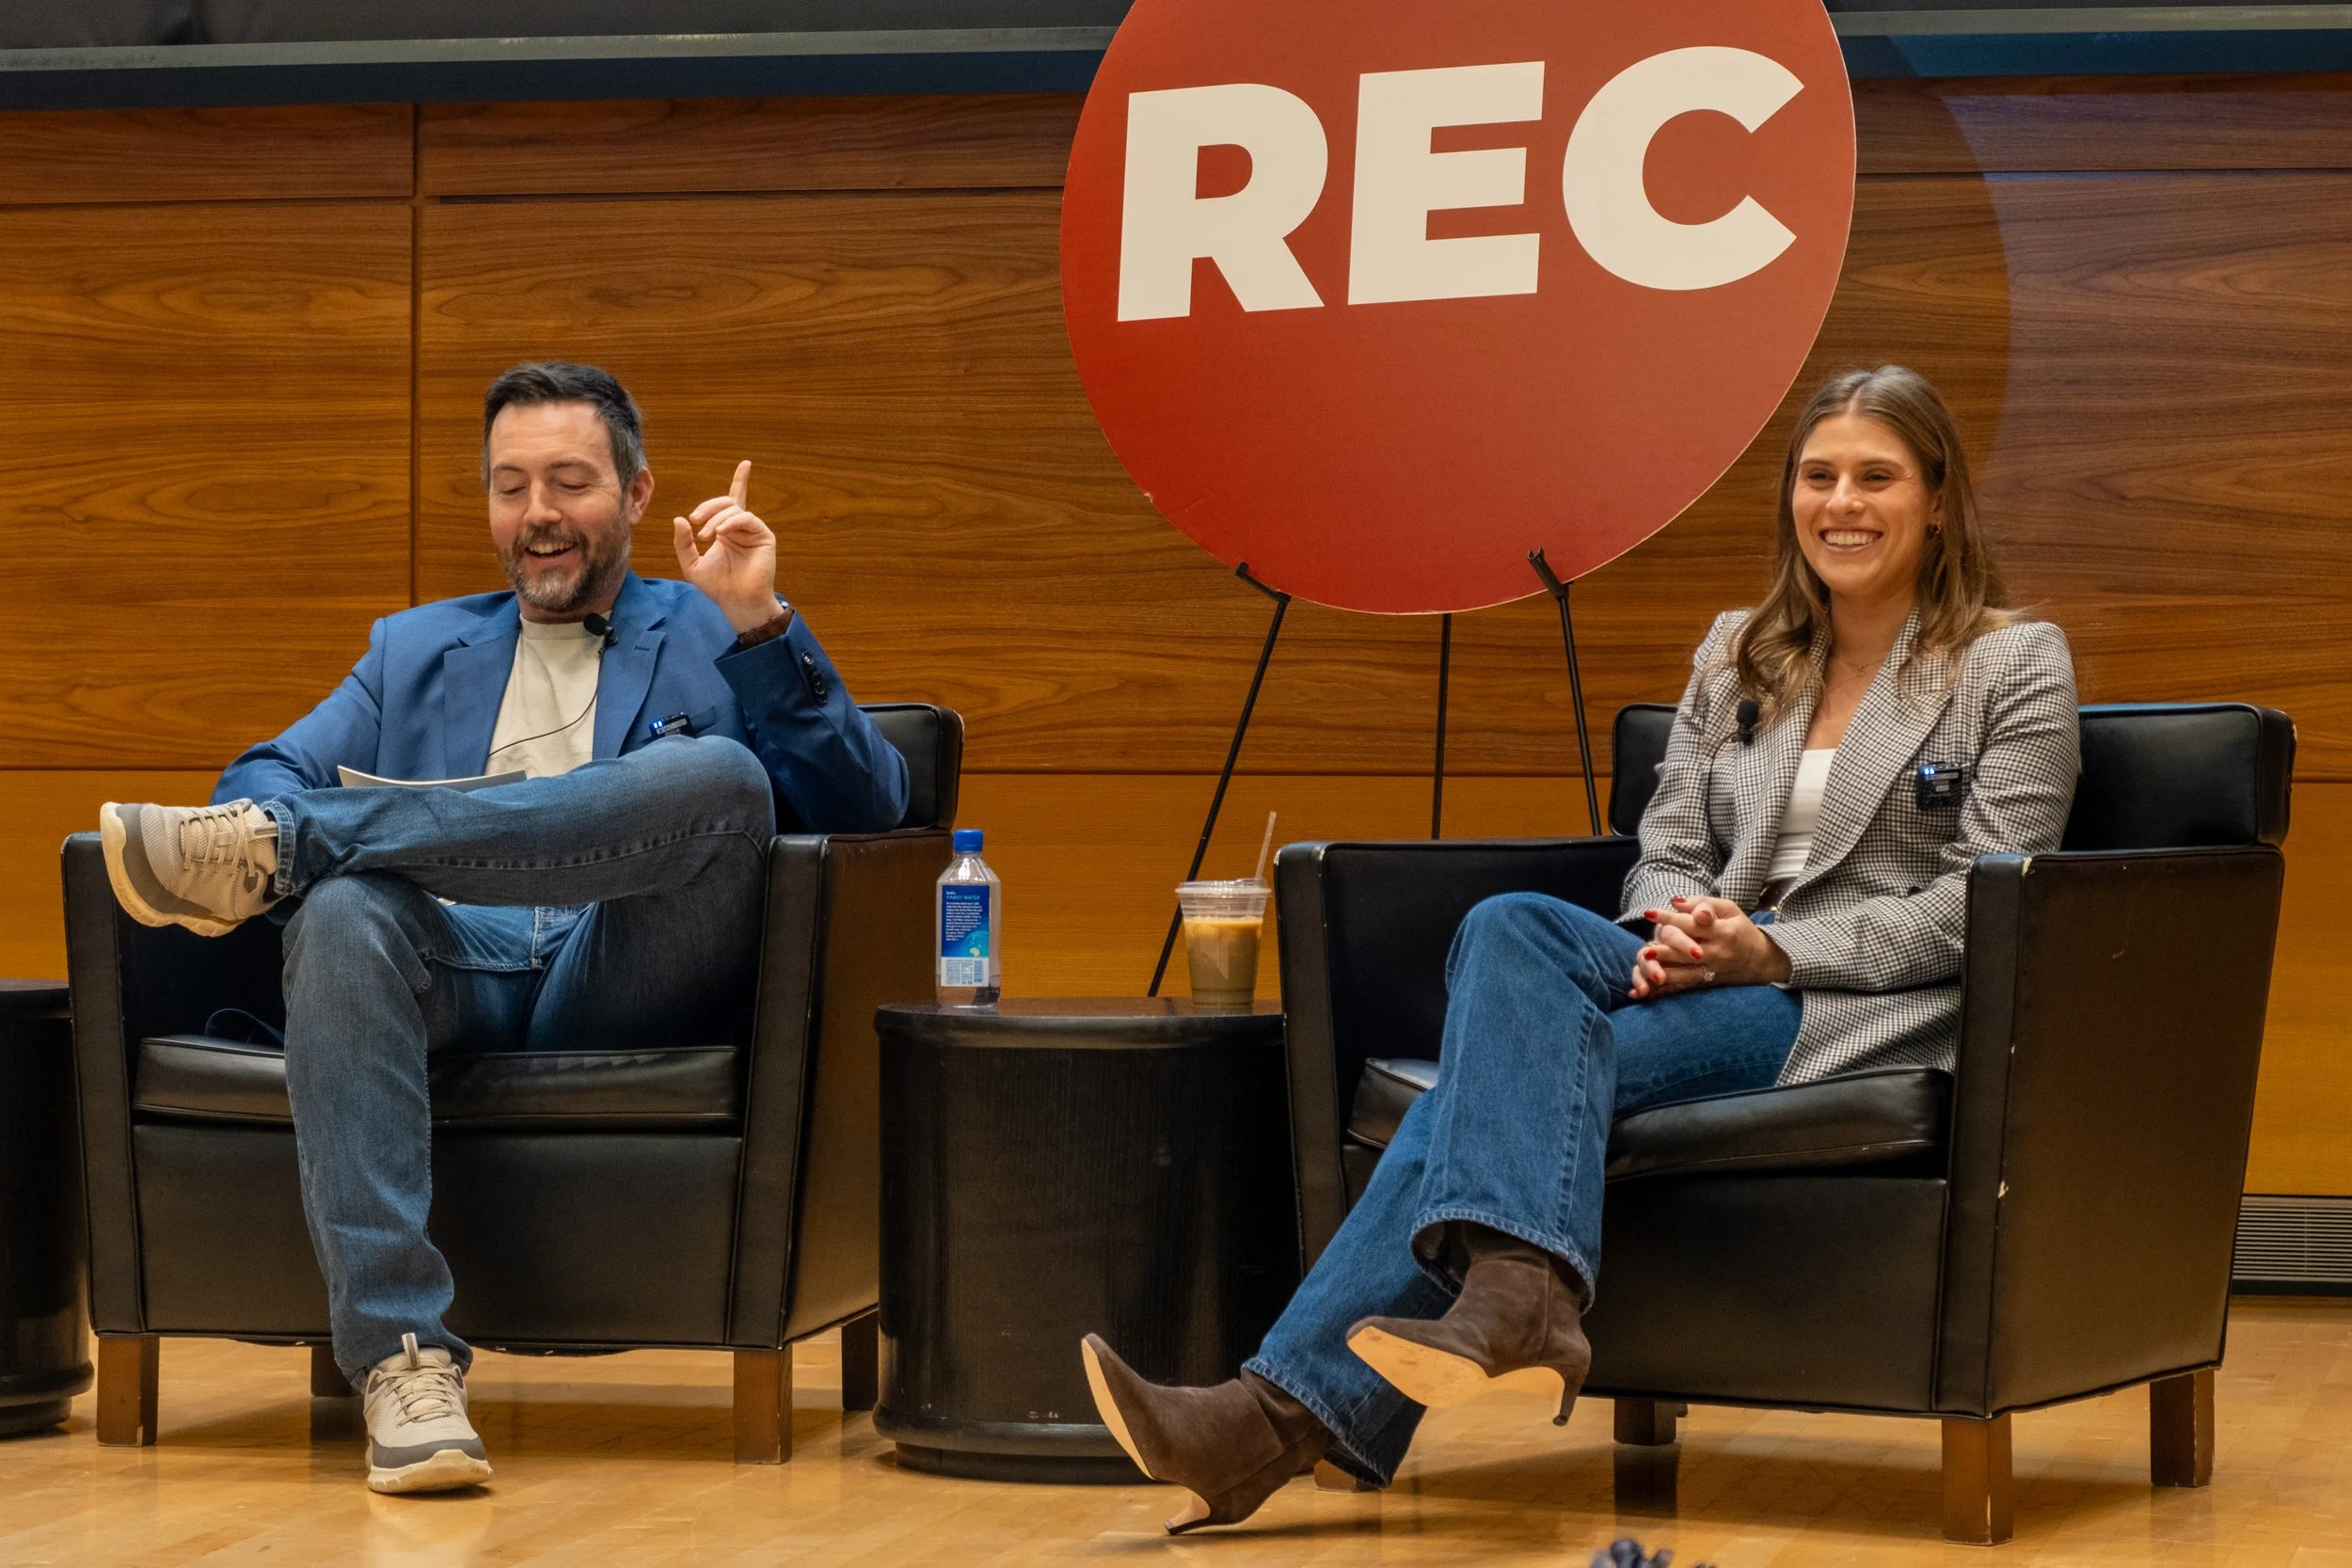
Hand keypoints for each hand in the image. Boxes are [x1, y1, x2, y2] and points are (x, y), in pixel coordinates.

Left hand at [672, 460, 782, 632]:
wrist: (736, 602)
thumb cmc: (718, 587)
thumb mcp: (691, 564)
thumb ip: (683, 543)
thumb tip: (679, 519)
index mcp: (727, 531)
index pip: (732, 502)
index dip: (741, 481)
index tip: (746, 464)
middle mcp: (741, 528)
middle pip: (726, 502)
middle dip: (708, 507)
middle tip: (694, 521)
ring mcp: (753, 531)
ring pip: (734, 509)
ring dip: (715, 518)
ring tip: (705, 535)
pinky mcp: (764, 536)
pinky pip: (746, 518)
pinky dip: (730, 522)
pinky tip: (720, 533)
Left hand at [1627, 895, 1791, 999]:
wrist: (1762, 961)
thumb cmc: (1741, 929)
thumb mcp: (1729, 910)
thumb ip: (1703, 904)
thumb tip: (1675, 902)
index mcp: (1724, 931)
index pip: (1693, 923)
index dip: (1670, 918)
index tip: (1648, 913)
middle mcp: (1718, 952)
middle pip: (1688, 950)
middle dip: (1666, 949)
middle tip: (1646, 949)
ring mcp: (1714, 969)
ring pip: (1687, 972)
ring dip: (1666, 970)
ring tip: (1647, 966)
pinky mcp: (1709, 982)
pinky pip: (1687, 985)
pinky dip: (1669, 987)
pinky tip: (1651, 987)